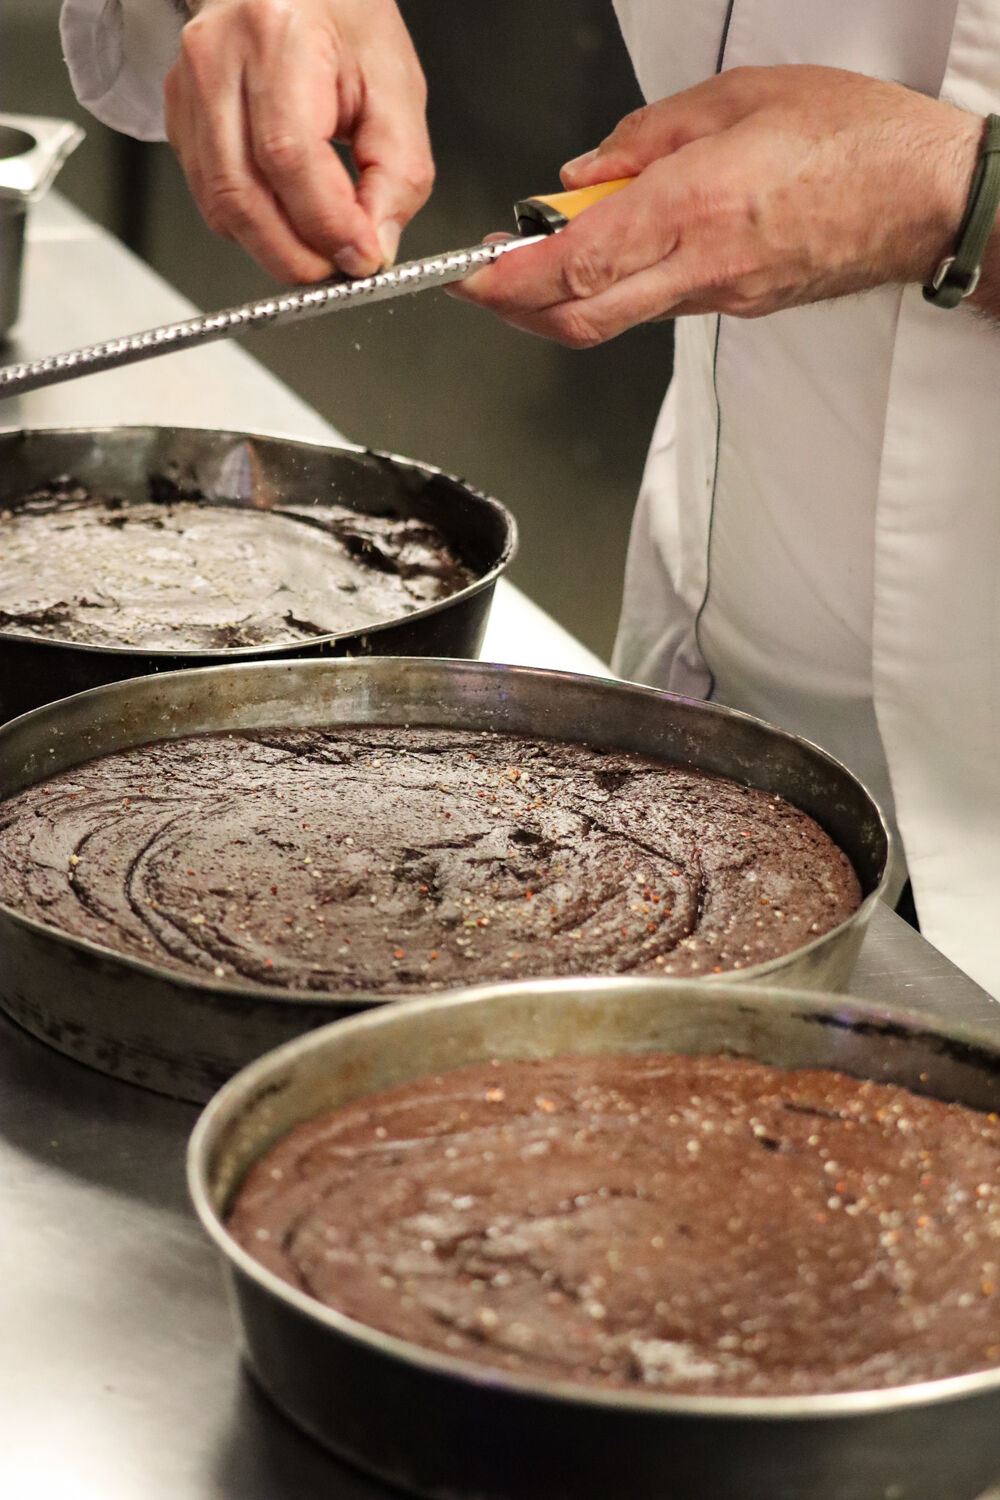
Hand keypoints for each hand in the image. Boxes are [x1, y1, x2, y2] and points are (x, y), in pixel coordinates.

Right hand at [164, 0, 433, 282]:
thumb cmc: (344, 17)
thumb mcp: (395, 86)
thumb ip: (397, 173)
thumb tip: (375, 246)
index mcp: (277, 36)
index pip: (290, 155)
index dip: (328, 223)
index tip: (363, 257)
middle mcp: (218, 59)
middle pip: (242, 192)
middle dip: (296, 253)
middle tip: (340, 269)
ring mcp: (188, 90)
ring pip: (221, 206)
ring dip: (274, 248)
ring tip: (320, 253)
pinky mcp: (180, 119)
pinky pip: (212, 198)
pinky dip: (253, 227)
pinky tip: (288, 220)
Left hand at [452, 66, 981, 344]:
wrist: (923, 198)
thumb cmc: (849, 139)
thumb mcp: (737, 97)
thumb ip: (645, 137)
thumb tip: (581, 173)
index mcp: (691, 207)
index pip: (575, 264)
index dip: (510, 280)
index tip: (471, 275)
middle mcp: (697, 267)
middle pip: (579, 318)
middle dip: (516, 311)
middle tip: (484, 284)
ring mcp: (716, 298)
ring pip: (613, 320)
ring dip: (561, 300)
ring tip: (541, 258)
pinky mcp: (733, 308)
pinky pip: (655, 309)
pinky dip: (614, 291)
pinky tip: (609, 257)